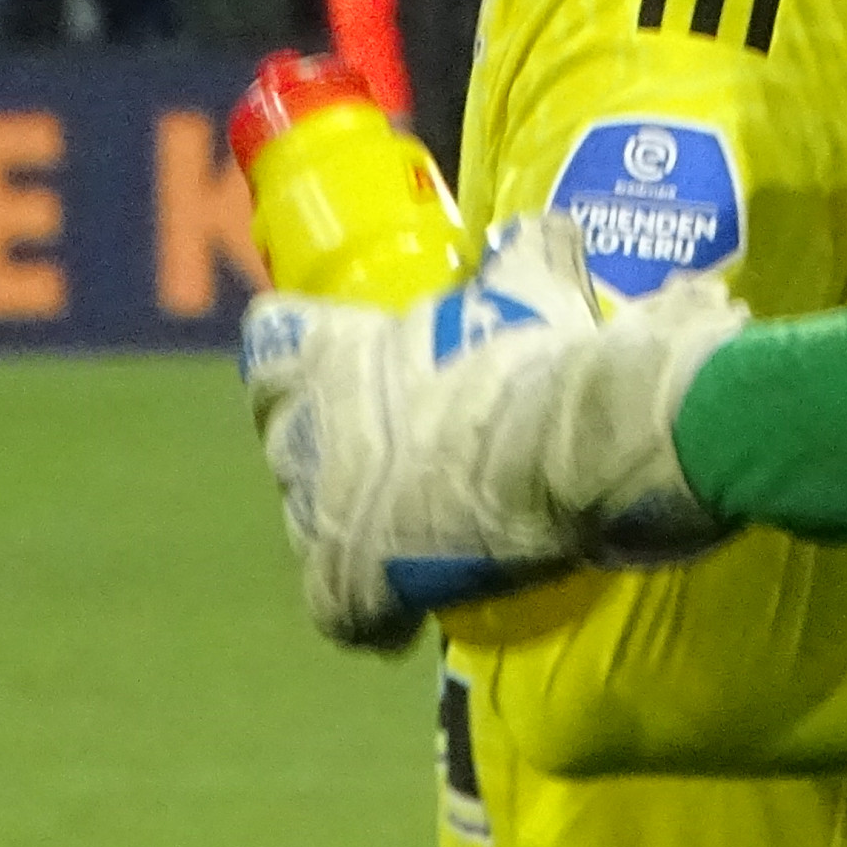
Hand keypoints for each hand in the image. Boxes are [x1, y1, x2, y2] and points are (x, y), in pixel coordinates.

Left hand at [237, 215, 747, 650]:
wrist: (573, 448)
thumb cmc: (552, 359)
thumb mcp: (537, 289)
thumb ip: (526, 257)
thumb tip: (542, 228)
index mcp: (338, 351)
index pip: (273, 341)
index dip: (300, 351)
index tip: (333, 358)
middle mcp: (311, 428)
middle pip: (283, 433)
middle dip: (326, 441)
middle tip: (388, 449)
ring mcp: (321, 511)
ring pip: (307, 517)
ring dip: (347, 520)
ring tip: (407, 529)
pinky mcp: (347, 584)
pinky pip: (341, 608)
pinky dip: (373, 614)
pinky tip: (406, 618)